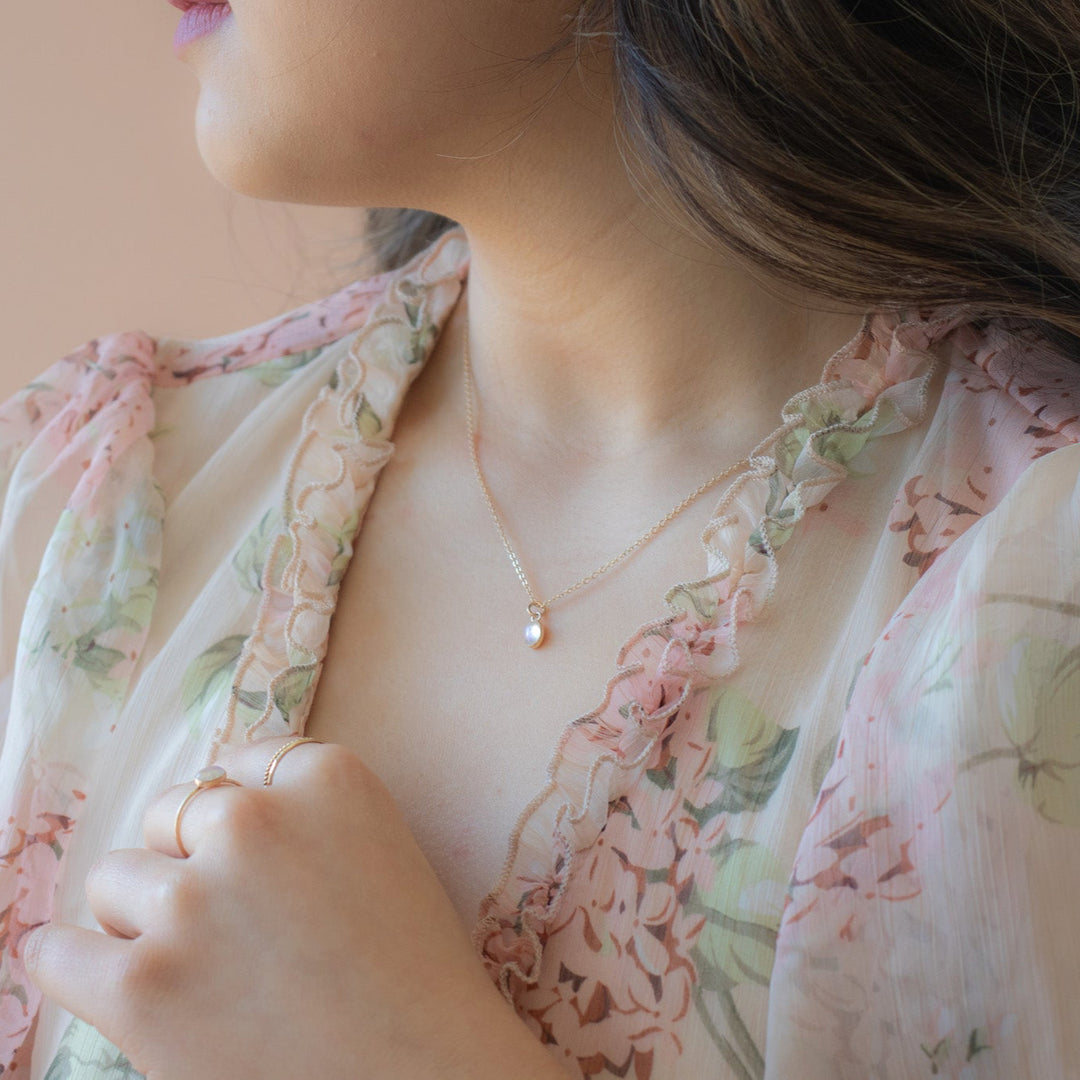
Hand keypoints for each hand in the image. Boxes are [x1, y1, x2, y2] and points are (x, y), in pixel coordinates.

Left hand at [23, 736, 563, 1079]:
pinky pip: (56, 952)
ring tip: (195, 965)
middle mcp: (255, 821)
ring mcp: (194, 900)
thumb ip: (306, 814)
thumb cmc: (413, 975)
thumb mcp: (378, 851)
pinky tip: (106, 980)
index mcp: (328, 779)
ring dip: (143, 916)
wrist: (429, 1076)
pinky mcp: (143, 983)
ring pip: (115, 878)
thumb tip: (209, 809)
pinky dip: (72, 964)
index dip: (240, 819)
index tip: (252, 860)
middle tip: (227, 922)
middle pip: (170, 813)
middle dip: (187, 859)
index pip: (241, 767)